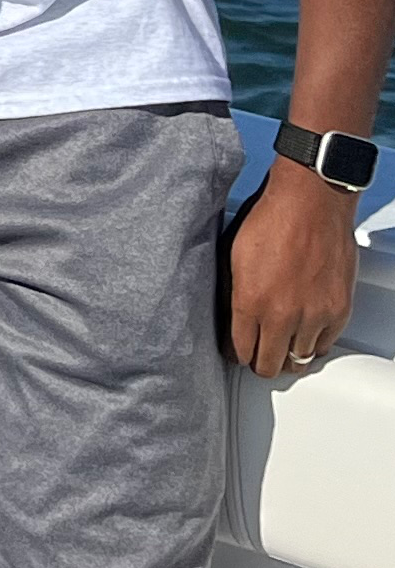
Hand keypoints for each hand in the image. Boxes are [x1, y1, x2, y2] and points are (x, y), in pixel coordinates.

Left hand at [229, 158, 360, 379]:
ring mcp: (314, 315)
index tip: (234, 351)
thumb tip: (228, 317)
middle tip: (256, 353)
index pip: (239, 350)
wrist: (310, 203)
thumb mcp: (231, 255)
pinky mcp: (338, 311)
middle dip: (258, 361)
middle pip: (268, 364)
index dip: (234, 353)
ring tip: (279, 345)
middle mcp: (282, 315)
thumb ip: (230, 292)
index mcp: (249, 300)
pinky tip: (303, 334)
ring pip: (298, 359)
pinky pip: (323, 345)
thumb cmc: (268, 220)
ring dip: (287, 354)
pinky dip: (312, 343)